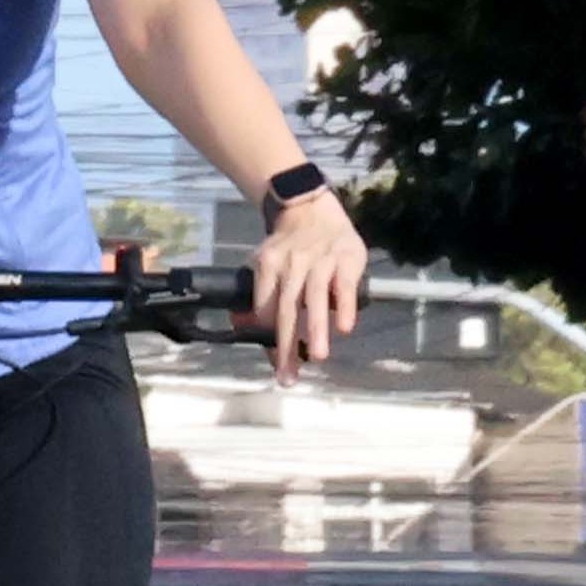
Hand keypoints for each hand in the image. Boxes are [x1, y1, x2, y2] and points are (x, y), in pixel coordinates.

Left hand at [245, 190, 367, 374]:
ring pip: (315, 297)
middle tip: (288, 376)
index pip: (265, 309)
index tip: (275, 366)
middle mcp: (291, 263)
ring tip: (317, 357)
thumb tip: (239, 326)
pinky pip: (344, 285)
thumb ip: (257, 296)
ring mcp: (319, 259)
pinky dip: (344, 306)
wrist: (311, 209)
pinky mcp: (346, 257)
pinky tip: (344, 328)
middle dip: (286, 345)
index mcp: (267, 265)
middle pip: (287, 308)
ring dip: (315, 329)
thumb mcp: (264, 264)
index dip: (269, 339)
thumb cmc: (288, 248)